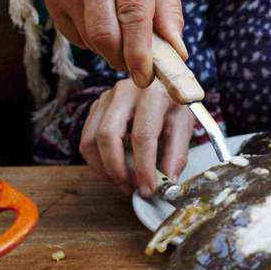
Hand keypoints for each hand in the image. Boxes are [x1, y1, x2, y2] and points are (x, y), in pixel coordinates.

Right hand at [42, 0, 187, 87]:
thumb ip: (170, 13)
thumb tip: (177, 53)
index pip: (134, 14)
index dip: (140, 52)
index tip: (147, 77)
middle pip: (105, 33)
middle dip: (124, 60)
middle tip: (140, 69)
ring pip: (90, 39)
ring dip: (112, 52)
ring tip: (127, 39)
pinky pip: (76, 36)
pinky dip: (94, 41)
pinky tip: (105, 21)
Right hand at [79, 79, 193, 195]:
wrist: (162, 80)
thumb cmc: (174, 103)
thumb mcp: (184, 125)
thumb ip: (177, 153)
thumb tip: (168, 181)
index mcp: (153, 93)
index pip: (143, 135)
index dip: (144, 167)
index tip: (148, 189)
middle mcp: (125, 91)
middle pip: (108, 135)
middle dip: (117, 169)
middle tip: (131, 188)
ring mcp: (106, 97)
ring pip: (91, 139)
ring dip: (104, 168)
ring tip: (123, 183)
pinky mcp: (96, 106)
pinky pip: (86, 139)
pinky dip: (97, 161)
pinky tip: (114, 170)